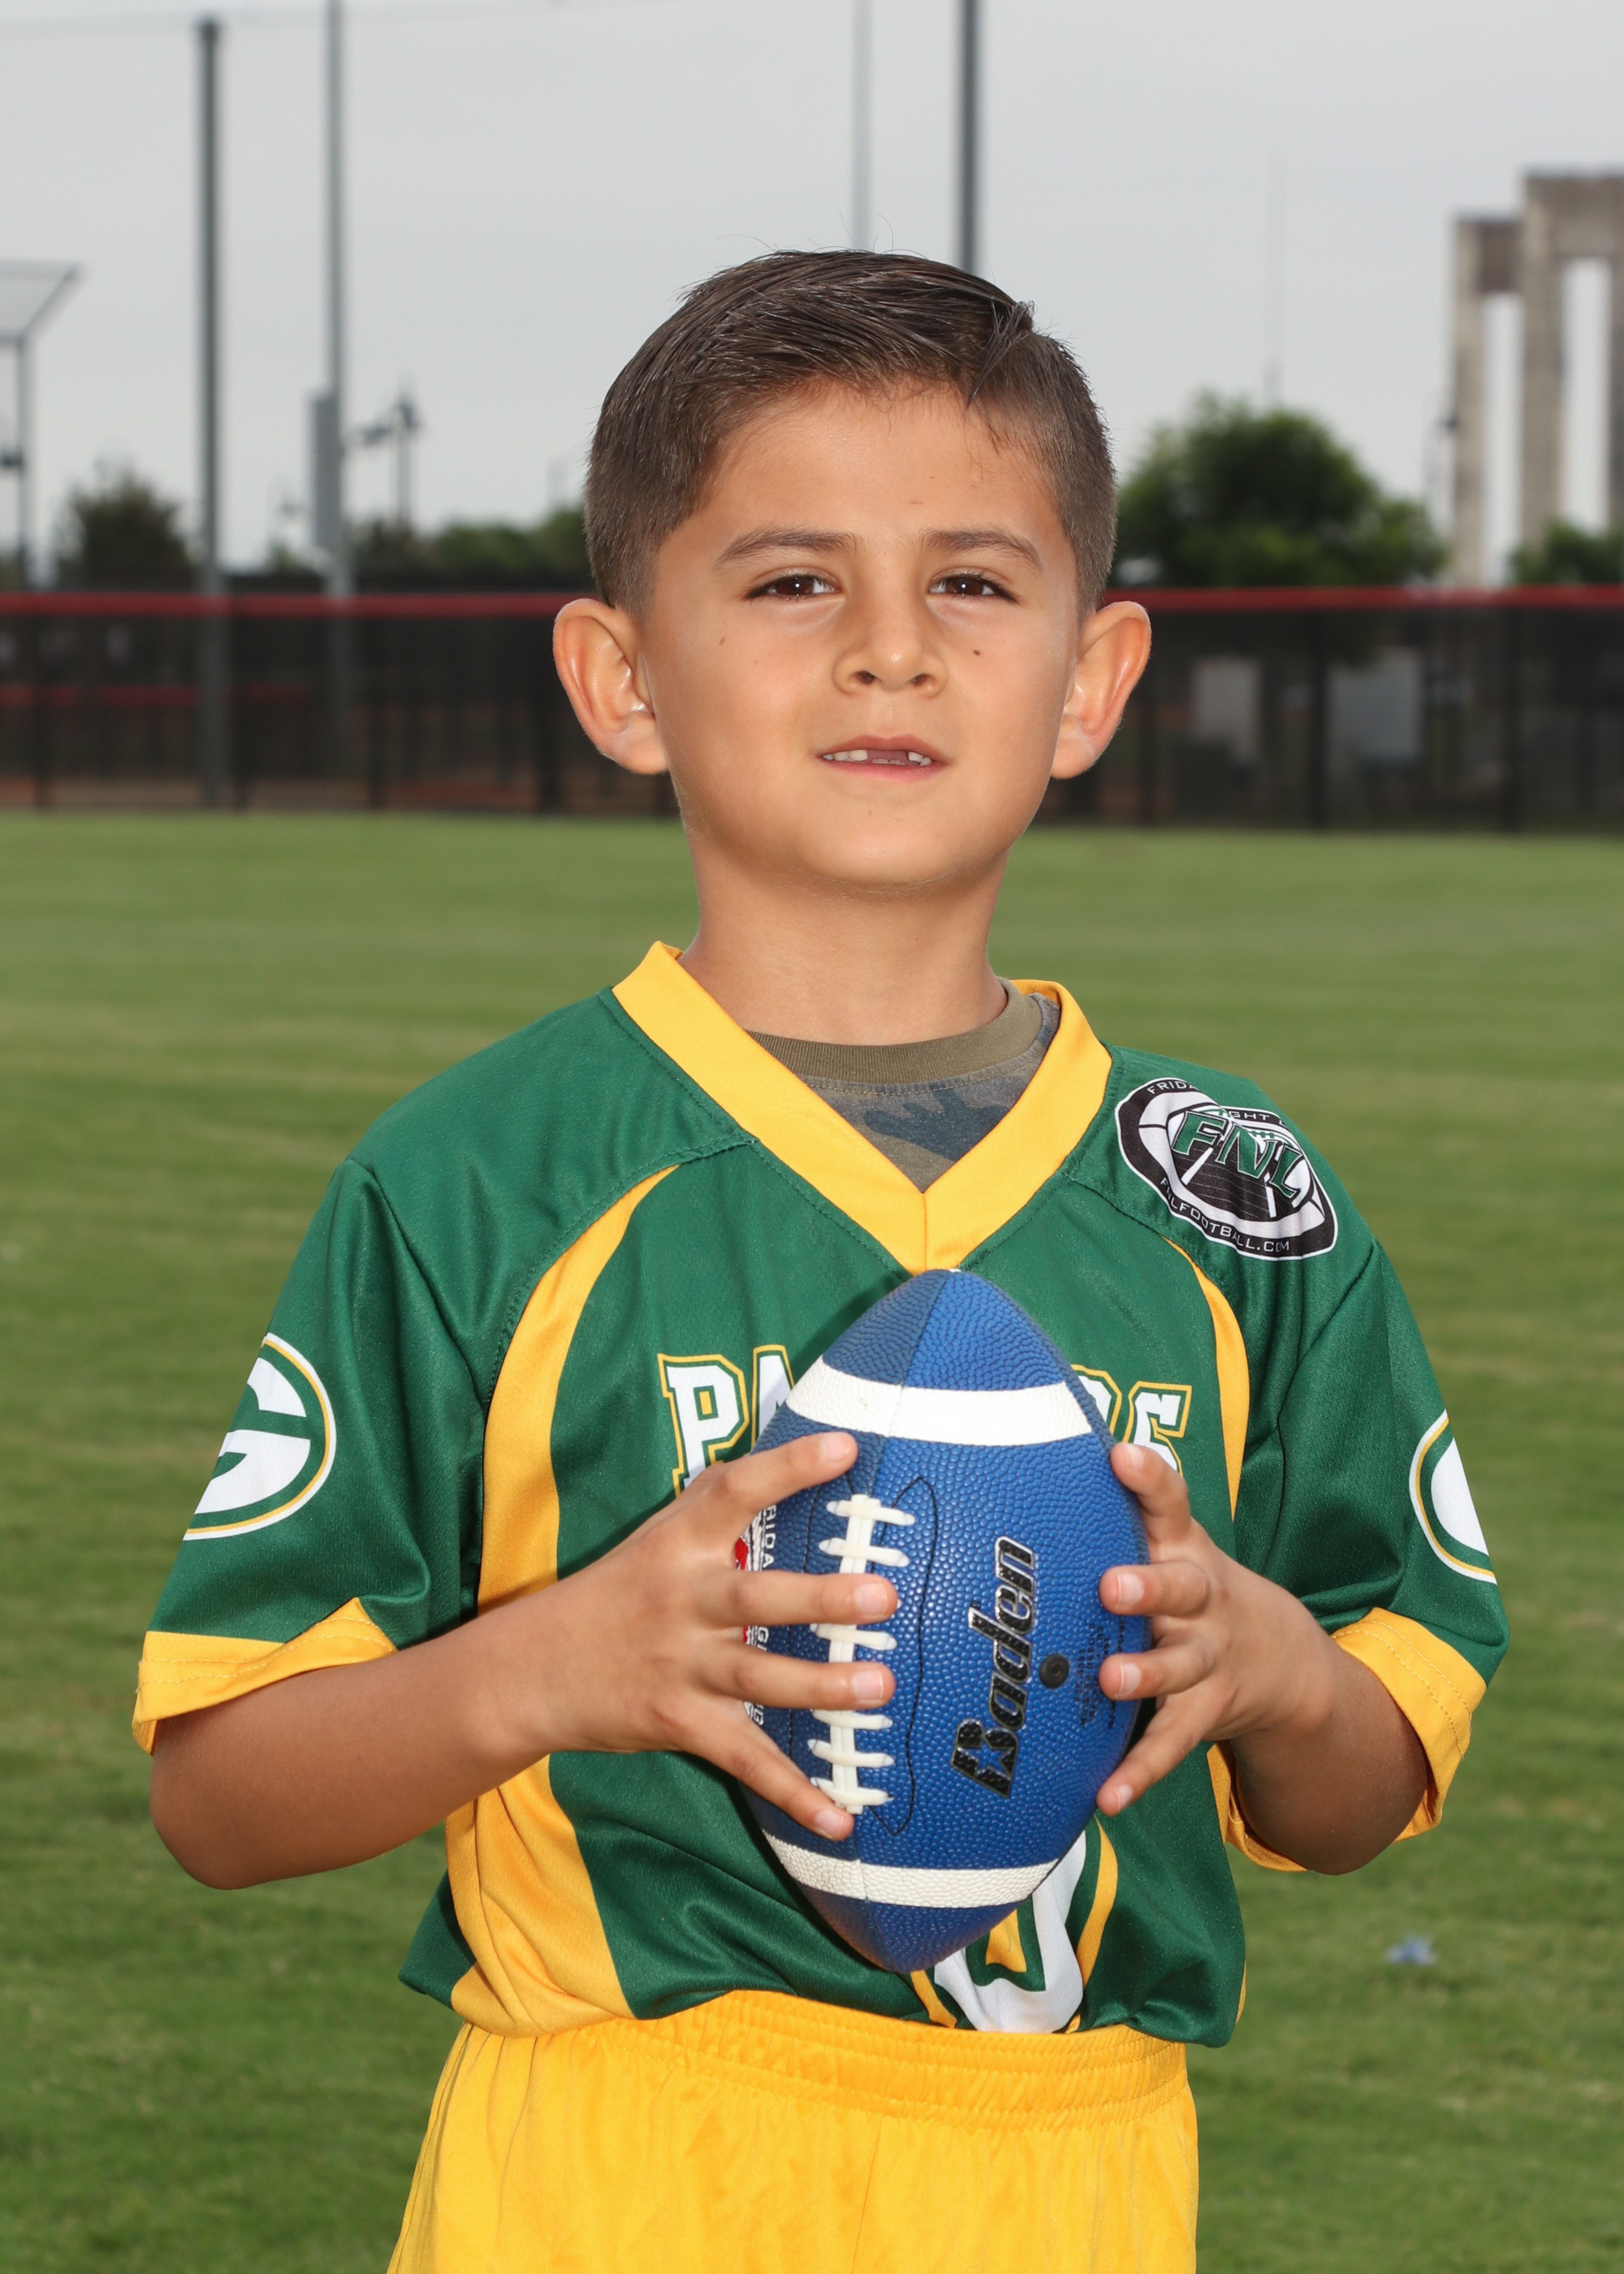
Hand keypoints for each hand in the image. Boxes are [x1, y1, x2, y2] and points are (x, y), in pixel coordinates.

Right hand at [521, 1430, 894, 1840]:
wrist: (532, 1669)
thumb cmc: (617, 1591)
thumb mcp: (658, 1535)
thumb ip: (721, 1501)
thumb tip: (808, 1454)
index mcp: (679, 1544)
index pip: (734, 1492)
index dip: (789, 1467)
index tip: (845, 1448)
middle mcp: (682, 1601)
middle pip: (755, 1600)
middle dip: (820, 1600)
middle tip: (882, 1597)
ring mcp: (681, 1667)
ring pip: (758, 1680)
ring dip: (821, 1688)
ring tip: (879, 1687)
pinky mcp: (680, 1722)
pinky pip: (745, 1760)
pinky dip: (793, 1794)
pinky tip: (841, 1818)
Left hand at [1089, 1443, 1426, 1868]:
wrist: (1280, 1657)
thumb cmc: (1185, 1586)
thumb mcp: (1167, 1544)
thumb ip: (1113, 1512)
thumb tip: (1025, 1458)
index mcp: (1182, 1549)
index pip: (1169, 1503)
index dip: (1147, 1477)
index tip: (1120, 1453)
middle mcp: (1200, 1600)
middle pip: (1181, 1587)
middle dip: (1148, 1586)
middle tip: (1112, 1586)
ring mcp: (1208, 1658)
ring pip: (1178, 1666)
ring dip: (1145, 1674)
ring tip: (1110, 1681)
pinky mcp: (1205, 1712)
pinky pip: (1173, 1745)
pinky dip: (1140, 1773)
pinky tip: (1107, 1798)